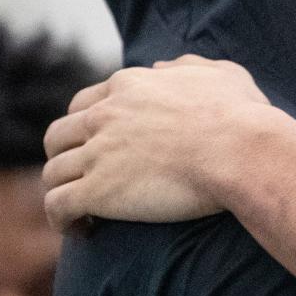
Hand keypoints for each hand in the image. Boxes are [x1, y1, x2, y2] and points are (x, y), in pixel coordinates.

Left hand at [42, 55, 271, 230]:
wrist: (242, 151)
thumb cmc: (241, 116)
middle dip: (64, 156)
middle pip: (58, 135)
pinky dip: (62, 219)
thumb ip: (187, 66)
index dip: (87, 126)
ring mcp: (99, 152)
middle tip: (82, 176)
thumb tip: (161, 68)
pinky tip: (81, 229)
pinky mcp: (98, 190)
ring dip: (62, 190)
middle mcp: (106, 115)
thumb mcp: (221, 74)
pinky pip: (58, 205)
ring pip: (53, 172)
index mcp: (129, 86)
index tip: (98, 144)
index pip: (85, 103)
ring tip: (80, 211)